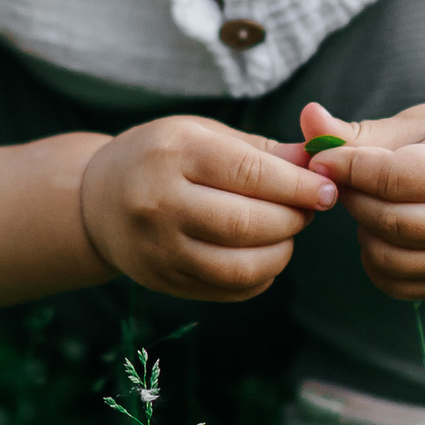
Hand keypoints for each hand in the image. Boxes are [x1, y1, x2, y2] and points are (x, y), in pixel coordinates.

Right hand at [79, 113, 338, 300]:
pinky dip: (260, 276)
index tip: (328, 189)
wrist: (96, 201)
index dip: (299, 185)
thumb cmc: (160, 157)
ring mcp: (160, 249)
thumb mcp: (202, 134)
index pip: (252, 175)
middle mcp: (161, 203)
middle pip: (249, 224)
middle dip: (294, 219)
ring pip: (242, 266)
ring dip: (281, 252)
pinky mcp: (165, 281)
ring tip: (286, 233)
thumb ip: (262, 150)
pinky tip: (262, 255)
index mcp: (175, 153)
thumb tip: (320, 162)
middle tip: (309, 210)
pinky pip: (230, 290)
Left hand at [301, 96, 424, 298]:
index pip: (393, 179)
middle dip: (352, 199)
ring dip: (362, 231)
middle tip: (340, 181)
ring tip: (366, 204)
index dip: (346, 167)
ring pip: (389, 258)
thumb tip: (307, 118)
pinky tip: (379, 232)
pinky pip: (398, 284)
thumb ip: (357, 132)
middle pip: (389, 221)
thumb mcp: (412, 124)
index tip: (321, 157)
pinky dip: (375, 261)